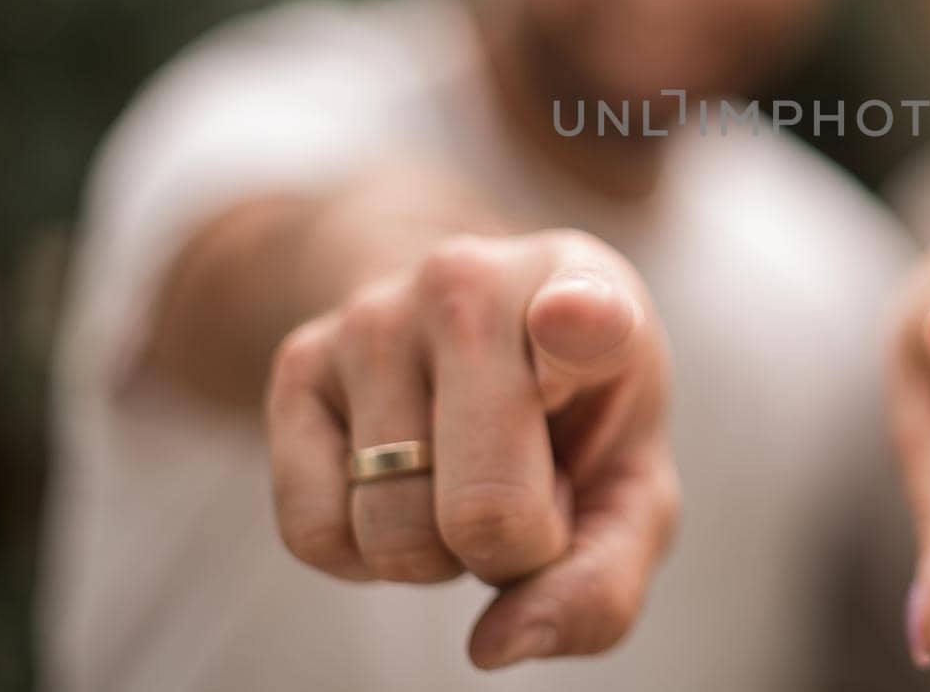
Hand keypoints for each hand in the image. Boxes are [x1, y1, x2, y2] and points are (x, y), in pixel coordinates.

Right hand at [265, 228, 677, 668]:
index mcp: (586, 286)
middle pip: (487, 510)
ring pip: (396, 534)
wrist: (470, 322)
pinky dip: (366, 556)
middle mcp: (470, 284)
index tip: (574, 320)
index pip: (582, 311)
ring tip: (469, 472)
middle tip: (535, 492)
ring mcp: (373, 316)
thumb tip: (498, 644)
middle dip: (515, 552)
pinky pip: (315, 534)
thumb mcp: (630, 483)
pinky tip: (407, 484)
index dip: (579, 325)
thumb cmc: (575, 411)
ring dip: (441, 552)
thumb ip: (603, 577)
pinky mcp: (298, 361)